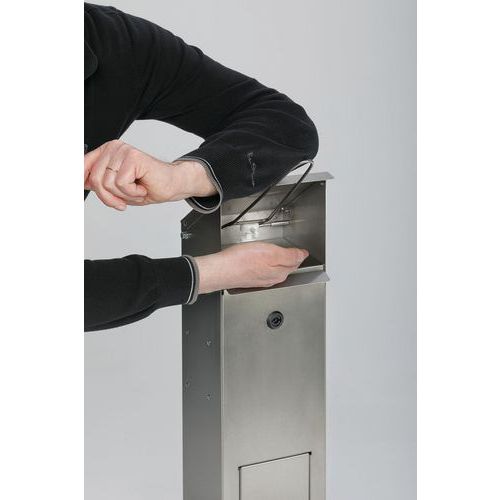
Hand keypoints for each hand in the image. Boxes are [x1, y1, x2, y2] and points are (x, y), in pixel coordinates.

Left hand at [84, 140, 216, 209]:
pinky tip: (142, 187)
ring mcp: (123, 151)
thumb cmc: (148, 186)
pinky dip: (132, 192)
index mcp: (107, 152)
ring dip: (123, 195)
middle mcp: (114, 148)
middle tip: (122, 201)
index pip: (83, 165)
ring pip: (107, 183)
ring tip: (136, 191)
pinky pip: (121, 183)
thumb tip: (80, 182)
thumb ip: (98, 182)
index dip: (79, 179)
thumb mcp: (118, 188)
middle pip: (95, 179)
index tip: (78, 187)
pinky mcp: (133, 157)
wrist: (172, 185)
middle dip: (108, 197)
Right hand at [194, 242, 308, 292]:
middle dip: (291, 259)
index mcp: (279, 273)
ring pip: (274, 269)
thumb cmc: (242, 261)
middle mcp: (271, 279)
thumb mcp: (270, 253)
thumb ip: (289, 255)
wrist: (220, 270)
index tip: (302, 250)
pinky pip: (263, 270)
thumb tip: (303, 255)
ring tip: (282, 254)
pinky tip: (263, 259)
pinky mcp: (249, 278)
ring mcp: (260, 280)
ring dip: (279, 262)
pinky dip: (266, 264)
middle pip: (286, 267)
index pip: (296, 263)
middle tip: (296, 251)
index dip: (299, 254)